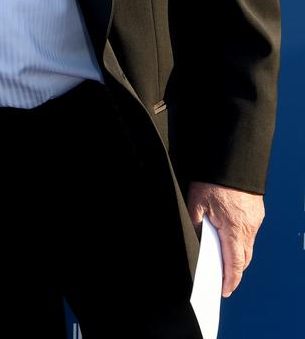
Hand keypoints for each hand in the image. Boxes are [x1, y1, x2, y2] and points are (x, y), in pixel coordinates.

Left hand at [187, 181, 264, 296]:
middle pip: (244, 258)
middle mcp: (249, 228)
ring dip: (238, 253)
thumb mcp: (196, 201)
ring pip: (248, 244)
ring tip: (225, 258)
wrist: (233, 161)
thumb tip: (195, 238)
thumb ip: (195, 222)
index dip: (230, 280)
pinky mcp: (257, 211)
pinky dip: (241, 238)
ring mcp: (255, 220)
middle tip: (223, 278)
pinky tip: (230, 235)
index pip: (235, 263)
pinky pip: (250, 231)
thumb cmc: (214, 180)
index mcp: (234, 229)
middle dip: (235, 270)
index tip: (225, 290)